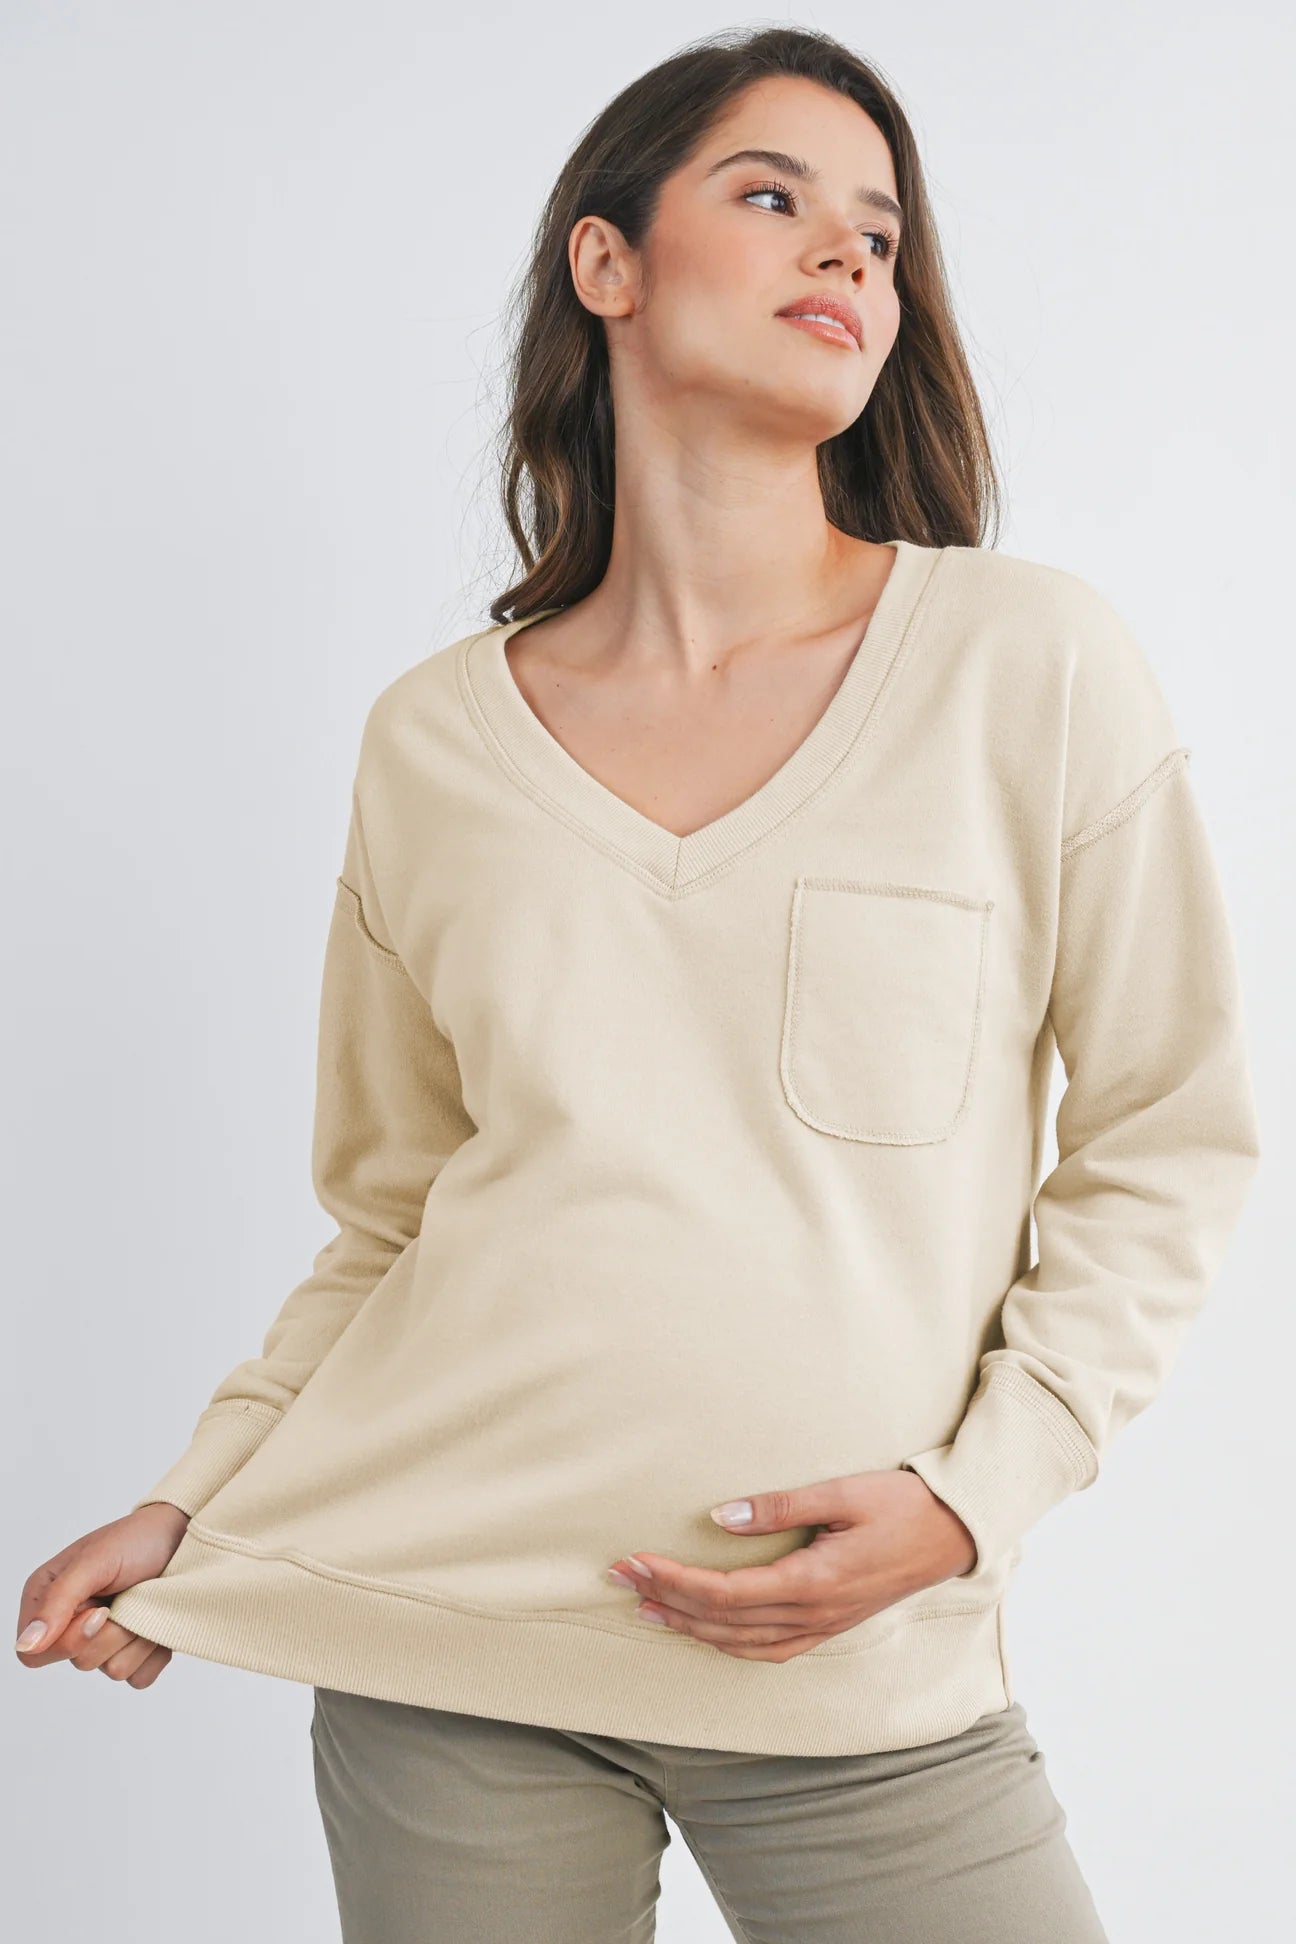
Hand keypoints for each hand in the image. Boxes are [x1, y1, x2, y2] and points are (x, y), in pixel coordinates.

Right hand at [14, 1502, 190, 1687]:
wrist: (183, 1539)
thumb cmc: (137, 1540)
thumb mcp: (93, 1561)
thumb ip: (57, 1600)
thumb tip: (26, 1644)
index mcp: (48, 1601)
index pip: (35, 1654)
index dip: (68, 1641)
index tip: (100, 1611)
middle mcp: (72, 1625)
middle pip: (80, 1663)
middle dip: (112, 1631)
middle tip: (128, 1597)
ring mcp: (105, 1642)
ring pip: (114, 1671)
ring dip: (138, 1636)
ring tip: (145, 1602)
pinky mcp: (134, 1653)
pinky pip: (141, 1676)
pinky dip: (155, 1650)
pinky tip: (159, 1620)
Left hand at [607, 1469, 977, 1660]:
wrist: (957, 1533)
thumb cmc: (902, 1504)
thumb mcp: (842, 1492)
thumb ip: (779, 1506)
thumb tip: (719, 1518)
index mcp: (813, 1582)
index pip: (724, 1593)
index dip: (673, 1581)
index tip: (634, 1561)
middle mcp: (813, 1615)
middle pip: (722, 1620)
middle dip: (665, 1600)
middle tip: (618, 1578)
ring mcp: (823, 1626)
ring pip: (740, 1642)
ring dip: (689, 1626)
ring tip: (646, 1607)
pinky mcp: (830, 1625)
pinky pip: (768, 1649)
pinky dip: (728, 1643)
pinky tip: (705, 1631)